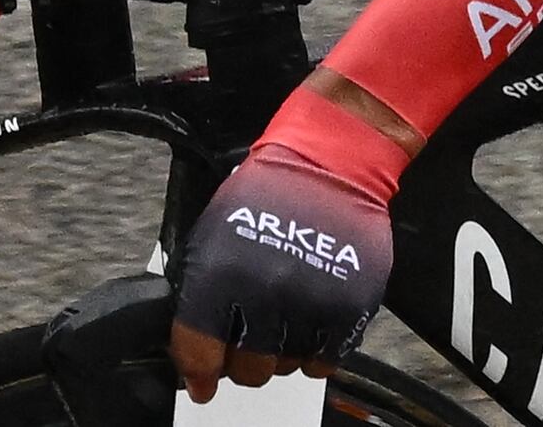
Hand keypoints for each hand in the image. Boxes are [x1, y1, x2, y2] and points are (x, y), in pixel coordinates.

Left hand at [164, 137, 394, 396]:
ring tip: (285, 310)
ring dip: (283, 350)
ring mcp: (310, 302)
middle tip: (250, 334)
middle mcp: (265, 292)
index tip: (201, 382)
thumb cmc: (267, 192)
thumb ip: (199, 293)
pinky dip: (317, 349)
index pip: (199, 351)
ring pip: (288, 367)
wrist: (330, 161)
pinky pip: (326, 360)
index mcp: (221, 273)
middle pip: (248, 371)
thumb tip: (192, 346)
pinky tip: (311, 318)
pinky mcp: (350, 307)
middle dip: (244, 359)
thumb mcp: (212, 232)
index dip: (198, 372)